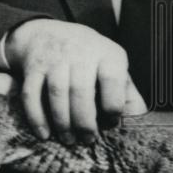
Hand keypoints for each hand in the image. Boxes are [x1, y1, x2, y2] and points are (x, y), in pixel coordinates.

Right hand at [4, 20, 146, 142]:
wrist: (46, 33)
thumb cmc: (87, 56)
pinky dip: (37, 117)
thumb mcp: (111, 63)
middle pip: (81, 91)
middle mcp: (80, 52)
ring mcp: (54, 58)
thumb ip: (126, 89)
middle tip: (87, 140)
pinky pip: (32, 94)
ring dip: (62, 122)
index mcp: (107, 53)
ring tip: (68, 139)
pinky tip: (44, 133)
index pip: (113, 81)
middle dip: (84, 122)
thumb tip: (140, 117)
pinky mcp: (33, 66)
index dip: (113, 107)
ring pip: (57, 93)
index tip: (111, 122)